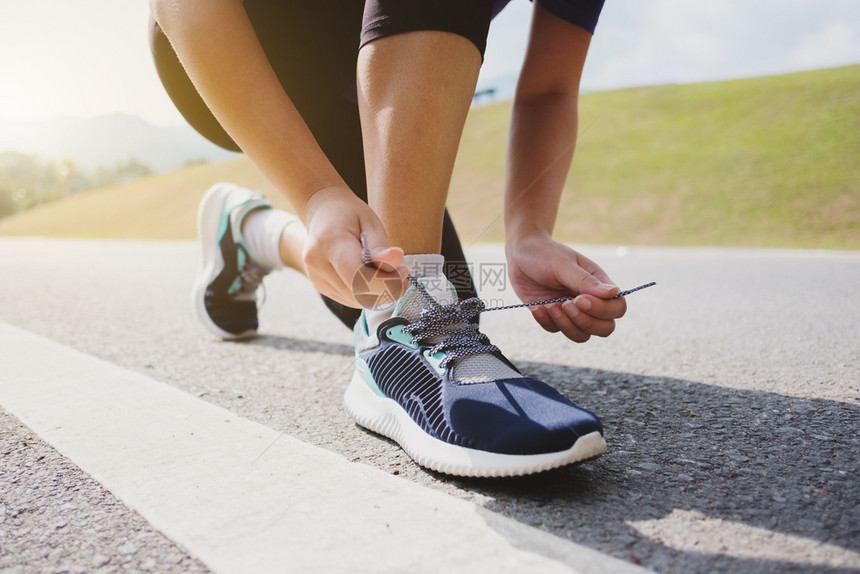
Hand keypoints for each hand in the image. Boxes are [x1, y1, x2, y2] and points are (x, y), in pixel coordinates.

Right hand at [301, 186, 406, 307]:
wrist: (323, 212)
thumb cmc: (349, 214)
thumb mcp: (370, 222)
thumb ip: (380, 246)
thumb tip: (397, 261)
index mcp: (330, 243)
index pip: (358, 277)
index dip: (386, 283)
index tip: (404, 271)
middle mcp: (317, 264)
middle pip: (357, 293)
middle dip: (386, 289)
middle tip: (402, 273)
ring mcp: (316, 277)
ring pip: (355, 301)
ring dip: (378, 293)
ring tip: (389, 273)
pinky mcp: (320, 286)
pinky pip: (349, 299)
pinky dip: (366, 293)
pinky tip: (373, 277)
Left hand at [506, 232, 625, 341]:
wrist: (520, 254)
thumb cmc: (545, 253)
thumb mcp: (564, 265)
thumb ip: (586, 281)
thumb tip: (614, 292)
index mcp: (598, 285)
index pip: (617, 308)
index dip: (602, 310)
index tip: (579, 299)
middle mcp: (589, 301)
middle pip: (605, 328)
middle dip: (586, 323)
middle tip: (566, 305)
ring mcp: (571, 312)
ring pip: (582, 336)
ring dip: (566, 325)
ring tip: (550, 306)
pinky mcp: (553, 317)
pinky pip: (555, 330)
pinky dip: (546, 322)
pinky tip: (537, 307)